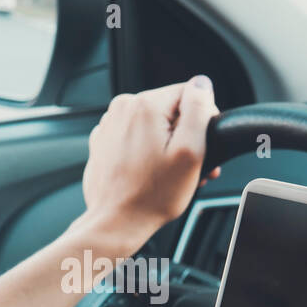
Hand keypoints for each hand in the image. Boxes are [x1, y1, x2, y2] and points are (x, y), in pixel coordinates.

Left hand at [78, 77, 220, 249]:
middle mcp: (123, 108)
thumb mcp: (190, 152)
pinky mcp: (104, 140)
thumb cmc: (152, 195)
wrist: (115, 222)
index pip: (190, 93)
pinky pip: (135, 136)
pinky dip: (147, 150)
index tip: (200, 147)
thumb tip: (202, 84)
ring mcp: (110, 124)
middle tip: (189, 166)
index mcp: (145, 104)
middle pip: (171, 109)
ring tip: (170, 173)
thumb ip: (199, 110)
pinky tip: (150, 172)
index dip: (202, 120)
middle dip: (184, 135)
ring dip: (166, 144)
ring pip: (153, 123)